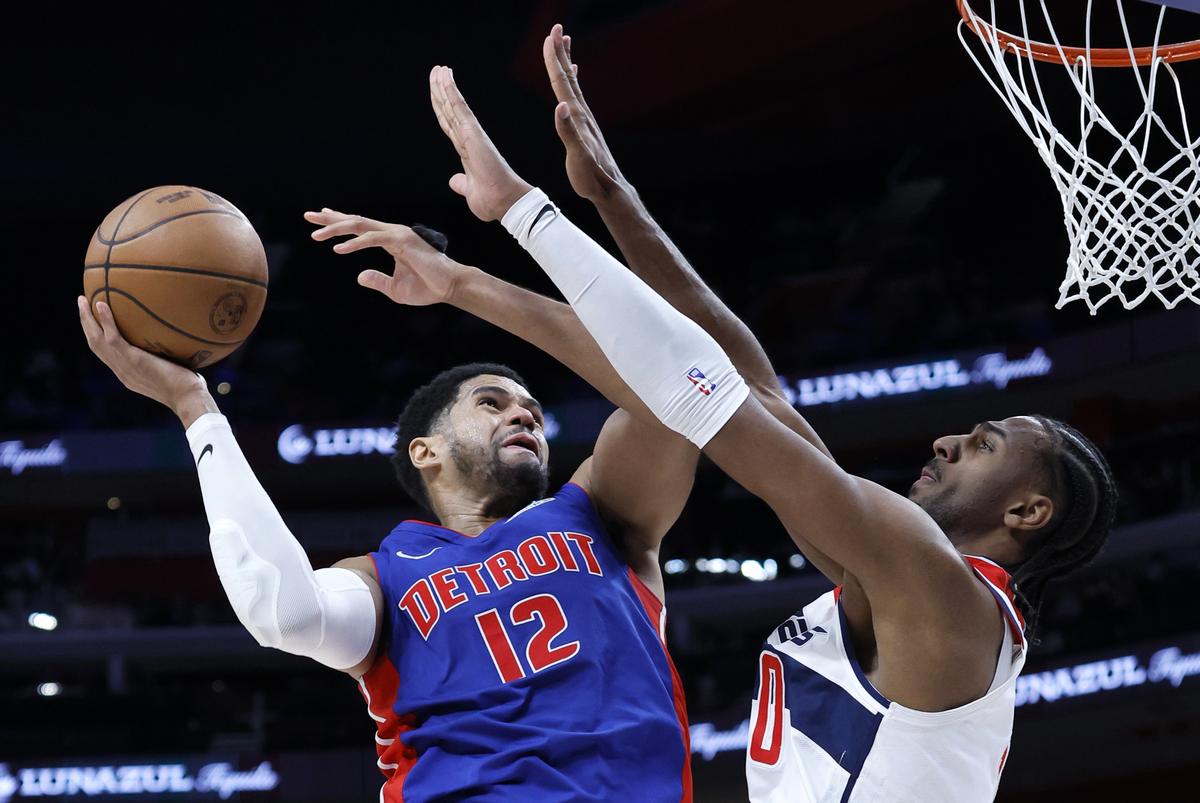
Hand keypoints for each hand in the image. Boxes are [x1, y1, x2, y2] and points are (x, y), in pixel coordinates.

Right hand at [77, 296, 214, 424]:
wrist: (189, 399)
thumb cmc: (189, 387)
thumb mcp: (173, 370)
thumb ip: (167, 358)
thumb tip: (179, 340)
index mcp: (128, 374)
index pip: (106, 353)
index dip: (97, 335)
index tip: (94, 319)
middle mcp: (122, 371)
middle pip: (95, 345)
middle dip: (86, 324)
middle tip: (81, 303)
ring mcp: (125, 367)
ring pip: (96, 340)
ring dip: (87, 319)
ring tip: (82, 300)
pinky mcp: (133, 361)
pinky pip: (113, 338)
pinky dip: (105, 321)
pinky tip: (100, 305)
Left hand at [305, 209, 468, 305]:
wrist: (449, 288)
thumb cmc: (427, 288)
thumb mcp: (394, 289)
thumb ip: (377, 280)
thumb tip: (359, 276)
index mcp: (390, 241)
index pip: (360, 228)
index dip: (339, 222)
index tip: (320, 218)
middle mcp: (392, 233)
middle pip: (356, 221)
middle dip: (331, 218)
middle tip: (308, 216)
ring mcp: (397, 234)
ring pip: (360, 226)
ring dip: (337, 229)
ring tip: (316, 235)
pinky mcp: (402, 241)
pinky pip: (373, 239)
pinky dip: (355, 243)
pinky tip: (339, 249)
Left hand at [429, 66, 532, 221]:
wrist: (504, 204)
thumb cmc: (492, 201)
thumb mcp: (470, 192)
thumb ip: (461, 183)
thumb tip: (454, 181)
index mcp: (466, 151)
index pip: (449, 124)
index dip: (442, 107)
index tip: (437, 91)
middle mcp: (468, 139)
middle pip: (449, 110)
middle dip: (440, 91)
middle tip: (436, 70)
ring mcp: (470, 135)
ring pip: (453, 105)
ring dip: (444, 86)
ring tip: (439, 69)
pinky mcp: (473, 134)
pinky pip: (459, 108)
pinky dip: (451, 92)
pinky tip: (445, 77)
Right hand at [543, 24, 627, 203]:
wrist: (609, 188)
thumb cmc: (591, 177)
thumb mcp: (578, 157)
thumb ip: (568, 132)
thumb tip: (560, 106)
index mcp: (577, 117)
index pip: (561, 83)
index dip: (554, 60)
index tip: (550, 36)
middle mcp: (582, 113)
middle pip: (567, 76)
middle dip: (560, 52)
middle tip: (556, 28)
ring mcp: (585, 119)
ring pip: (572, 83)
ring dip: (566, 62)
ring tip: (565, 43)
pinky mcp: (585, 126)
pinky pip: (577, 96)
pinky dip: (573, 82)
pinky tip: (574, 77)